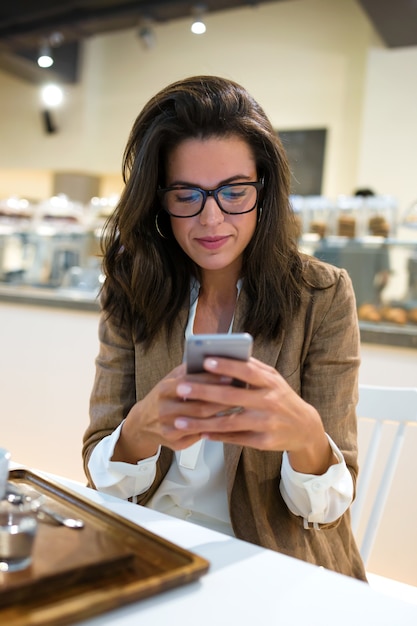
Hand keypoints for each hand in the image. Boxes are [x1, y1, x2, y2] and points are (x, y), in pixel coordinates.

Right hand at [111, 363, 236, 463]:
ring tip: (238, 406)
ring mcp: (168, 428)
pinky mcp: (174, 443)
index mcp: (164, 389)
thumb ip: (189, 370)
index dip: (213, 379)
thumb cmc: (163, 396)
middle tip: (241, 393)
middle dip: (223, 399)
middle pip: (200, 405)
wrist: (142, 423)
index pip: (192, 382)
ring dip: (221, 414)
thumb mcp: (170, 379)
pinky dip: (214, 428)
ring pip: (201, 422)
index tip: (231, 375)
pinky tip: (227, 422)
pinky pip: (199, 436)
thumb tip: (214, 359)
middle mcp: (164, 409)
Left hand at [174, 356, 335, 474]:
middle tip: (181, 388)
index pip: (246, 371)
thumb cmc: (281, 397)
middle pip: (231, 396)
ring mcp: (266, 423)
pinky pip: (235, 439)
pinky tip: (200, 433)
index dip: (226, 366)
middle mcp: (269, 402)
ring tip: (180, 421)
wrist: (304, 427)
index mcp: (270, 382)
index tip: (205, 361)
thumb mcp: (273, 379)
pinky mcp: (263, 442)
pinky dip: (216, 436)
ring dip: (202, 422)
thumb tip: (225, 355)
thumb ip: (252, 368)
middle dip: (203, 392)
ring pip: (228, 422)